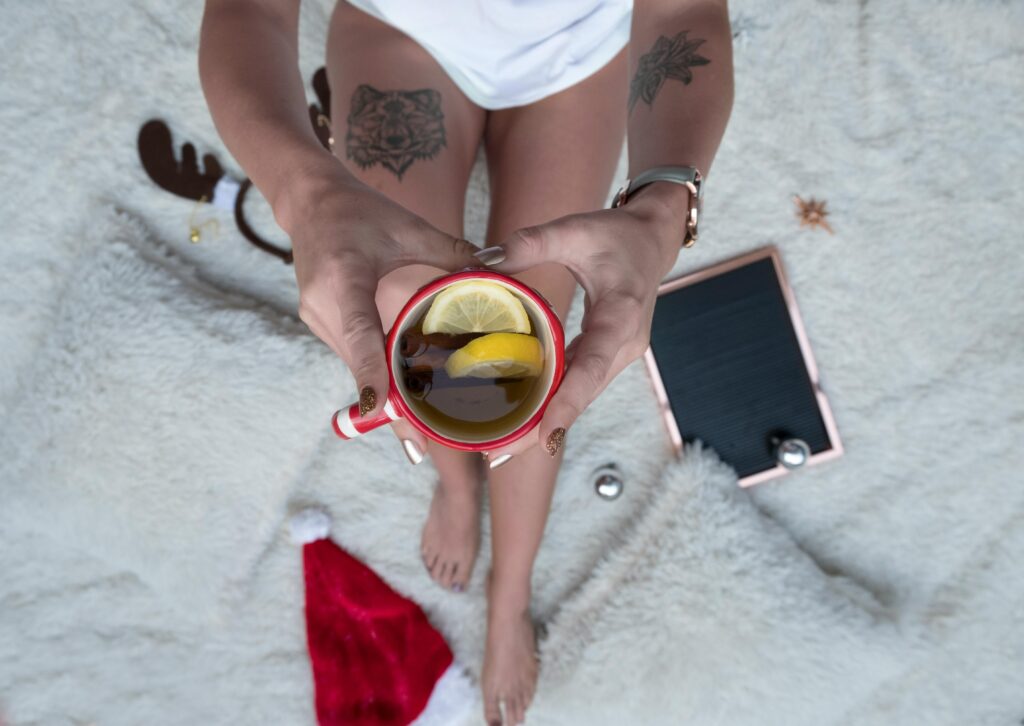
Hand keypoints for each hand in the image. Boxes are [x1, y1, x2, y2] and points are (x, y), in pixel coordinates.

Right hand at [278, 162, 476, 420]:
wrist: (310, 202)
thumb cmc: (362, 210)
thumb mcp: (409, 227)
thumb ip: (452, 255)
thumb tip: (498, 275)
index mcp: (343, 276)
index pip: (359, 332)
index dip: (370, 372)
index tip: (378, 407)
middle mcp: (322, 305)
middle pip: (360, 363)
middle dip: (390, 405)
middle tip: (422, 445)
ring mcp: (315, 317)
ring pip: (356, 365)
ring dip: (384, 394)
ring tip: (419, 433)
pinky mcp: (318, 322)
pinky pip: (352, 355)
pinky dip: (375, 375)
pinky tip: (400, 399)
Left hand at [483, 182, 690, 455]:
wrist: (653, 240)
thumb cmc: (617, 235)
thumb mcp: (576, 230)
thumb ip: (532, 243)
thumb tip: (484, 260)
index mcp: (620, 316)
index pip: (592, 366)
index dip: (568, 402)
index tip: (546, 435)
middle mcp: (622, 345)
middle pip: (582, 395)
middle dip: (544, 427)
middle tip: (498, 452)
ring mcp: (616, 355)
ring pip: (579, 396)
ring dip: (544, 422)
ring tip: (499, 447)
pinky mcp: (606, 356)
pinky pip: (577, 384)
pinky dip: (551, 403)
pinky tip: (521, 419)